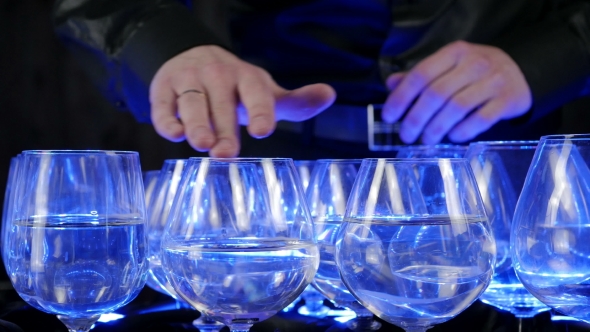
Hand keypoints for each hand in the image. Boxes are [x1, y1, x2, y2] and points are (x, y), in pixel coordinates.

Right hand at [150, 45, 335, 156]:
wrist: (194, 60)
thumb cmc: (237, 88)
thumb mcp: (267, 93)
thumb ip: (296, 102)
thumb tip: (330, 94)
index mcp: (247, 78)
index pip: (255, 94)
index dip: (260, 111)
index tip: (263, 131)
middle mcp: (218, 75)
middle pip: (221, 103)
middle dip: (224, 128)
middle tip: (226, 154)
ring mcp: (189, 80)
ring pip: (192, 101)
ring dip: (196, 123)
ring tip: (201, 144)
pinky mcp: (164, 89)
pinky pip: (163, 105)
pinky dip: (167, 118)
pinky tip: (174, 132)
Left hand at [382, 41, 531, 143]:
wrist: (520, 72)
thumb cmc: (474, 72)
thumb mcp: (448, 66)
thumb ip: (420, 75)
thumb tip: (391, 84)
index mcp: (454, 53)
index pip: (421, 74)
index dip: (401, 97)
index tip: (389, 117)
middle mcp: (474, 64)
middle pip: (436, 93)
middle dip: (416, 118)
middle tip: (406, 135)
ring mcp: (492, 81)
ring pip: (457, 107)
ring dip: (436, 128)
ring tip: (426, 140)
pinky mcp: (507, 100)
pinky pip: (481, 119)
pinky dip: (463, 131)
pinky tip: (452, 137)